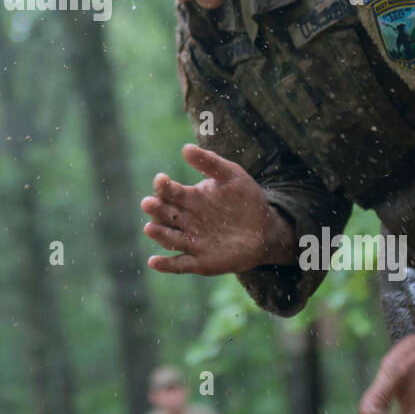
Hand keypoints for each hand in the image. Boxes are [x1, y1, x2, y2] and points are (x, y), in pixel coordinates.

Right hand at [141, 143, 291, 275]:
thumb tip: (185, 148)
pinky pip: (179, 264)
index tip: (161, 179)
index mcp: (189, 198)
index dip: (163, 186)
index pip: (169, 192)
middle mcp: (185, 220)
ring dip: (158, 234)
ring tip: (150, 228)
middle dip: (155, 209)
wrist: (265, 229)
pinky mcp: (200, 262)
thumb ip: (209, 162)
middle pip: (164, 215)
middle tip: (149, 203)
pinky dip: (165, 265)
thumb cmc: (245, 199)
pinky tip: (154, 262)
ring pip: (168, 238)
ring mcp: (191, 241)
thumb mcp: (231, 175)